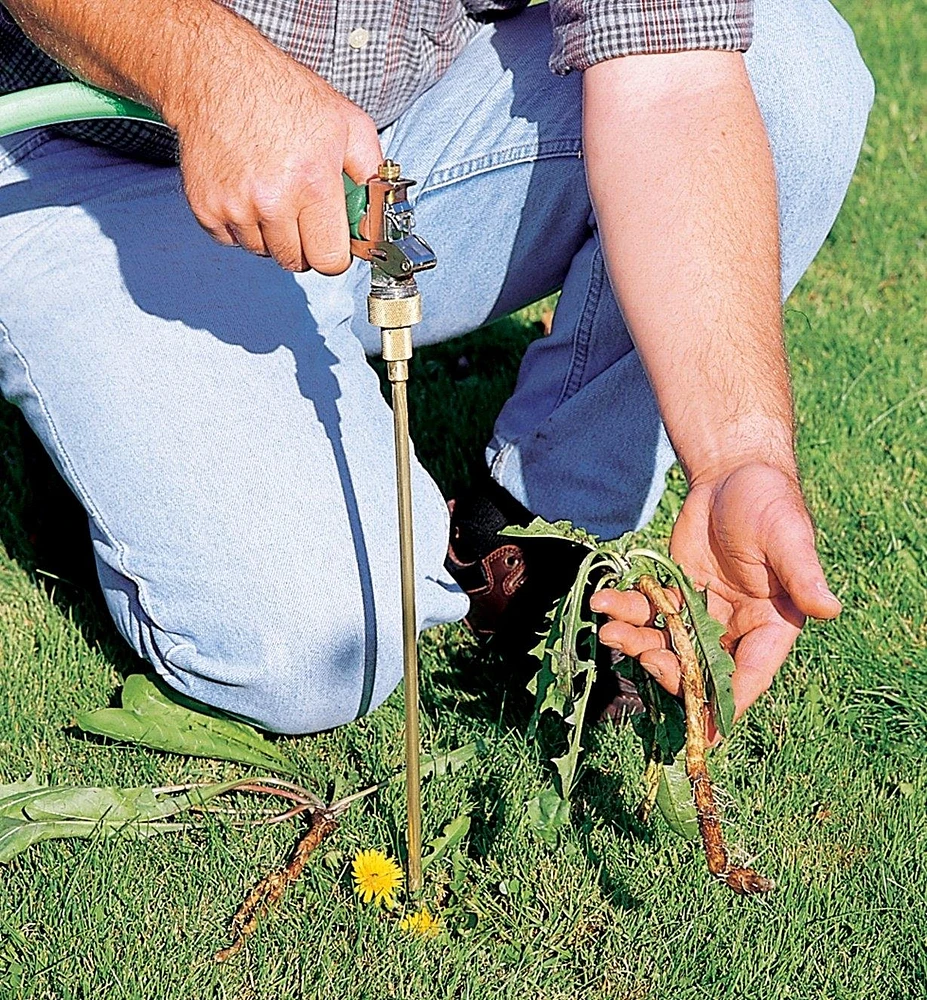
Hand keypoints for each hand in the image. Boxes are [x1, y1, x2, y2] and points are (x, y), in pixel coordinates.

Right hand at [169, 36, 381, 272]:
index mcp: (312, 183)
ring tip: (274, 194)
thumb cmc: (283, 95)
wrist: (219, 74)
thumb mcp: (349, 125)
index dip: (336, 254)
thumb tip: (379, 216)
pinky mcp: (206, 208)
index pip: (330, 261)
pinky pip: (233, 242)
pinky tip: (249, 193)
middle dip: (306, 245)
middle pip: (296, 262)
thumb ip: (373, 174)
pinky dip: (243, 226)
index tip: (334, 242)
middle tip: (305, 213)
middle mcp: (272, 200)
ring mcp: (235, 207)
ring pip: (264, 253)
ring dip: (273, 235)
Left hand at [590, 462, 841, 727]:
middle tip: (641, 658)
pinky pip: (648, 612)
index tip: (705, 731)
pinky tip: (604, 603)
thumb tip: (829, 608)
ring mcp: (702, 612)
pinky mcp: (675, 592)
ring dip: (636, 642)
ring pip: (668, 643)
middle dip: (670, 670)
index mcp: (772, 625)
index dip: (728, 703)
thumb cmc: (770, 501)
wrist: (732, 472)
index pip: (751, 675)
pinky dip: (625, 612)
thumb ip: (803, 575)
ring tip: (608, 630)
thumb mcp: (788, 536)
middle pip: (701, 666)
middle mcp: (737, 626)